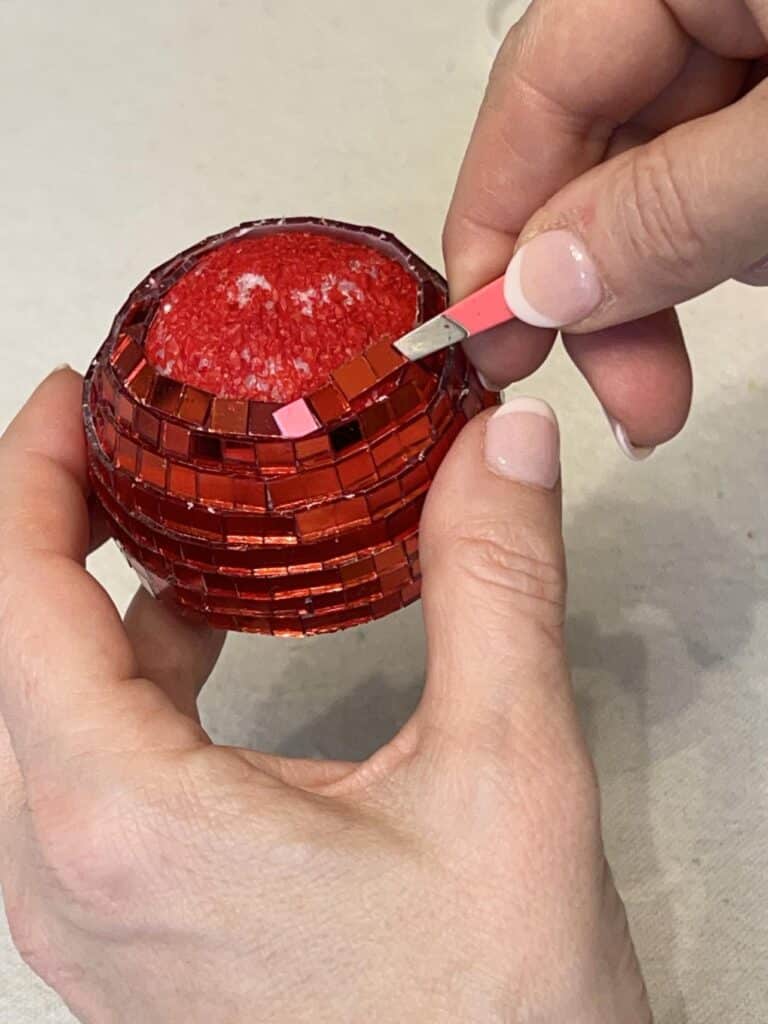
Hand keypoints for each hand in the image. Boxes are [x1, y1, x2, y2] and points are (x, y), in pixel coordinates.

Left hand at [0, 370, 648, 1022]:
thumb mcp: (510, 777)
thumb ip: (497, 586)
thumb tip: (505, 449)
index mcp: (124, 822)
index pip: (9, 602)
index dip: (26, 475)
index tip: (74, 398)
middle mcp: (70, 875)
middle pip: (2, 649)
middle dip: (49, 524)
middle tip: (119, 441)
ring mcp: (88, 916)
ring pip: (36, 712)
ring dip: (84, 602)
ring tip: (162, 522)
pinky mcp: (129, 933)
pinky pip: (78, 769)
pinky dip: (120, 678)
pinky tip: (194, 640)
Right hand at [445, 0, 767, 457]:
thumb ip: (670, 208)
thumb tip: (546, 285)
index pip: (538, 84)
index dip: (499, 223)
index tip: (493, 340)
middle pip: (601, 139)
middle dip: (606, 281)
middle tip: (622, 397)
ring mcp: (762, 27)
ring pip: (669, 161)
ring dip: (674, 269)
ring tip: (696, 344)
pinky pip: (734, 157)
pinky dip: (733, 227)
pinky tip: (753, 263)